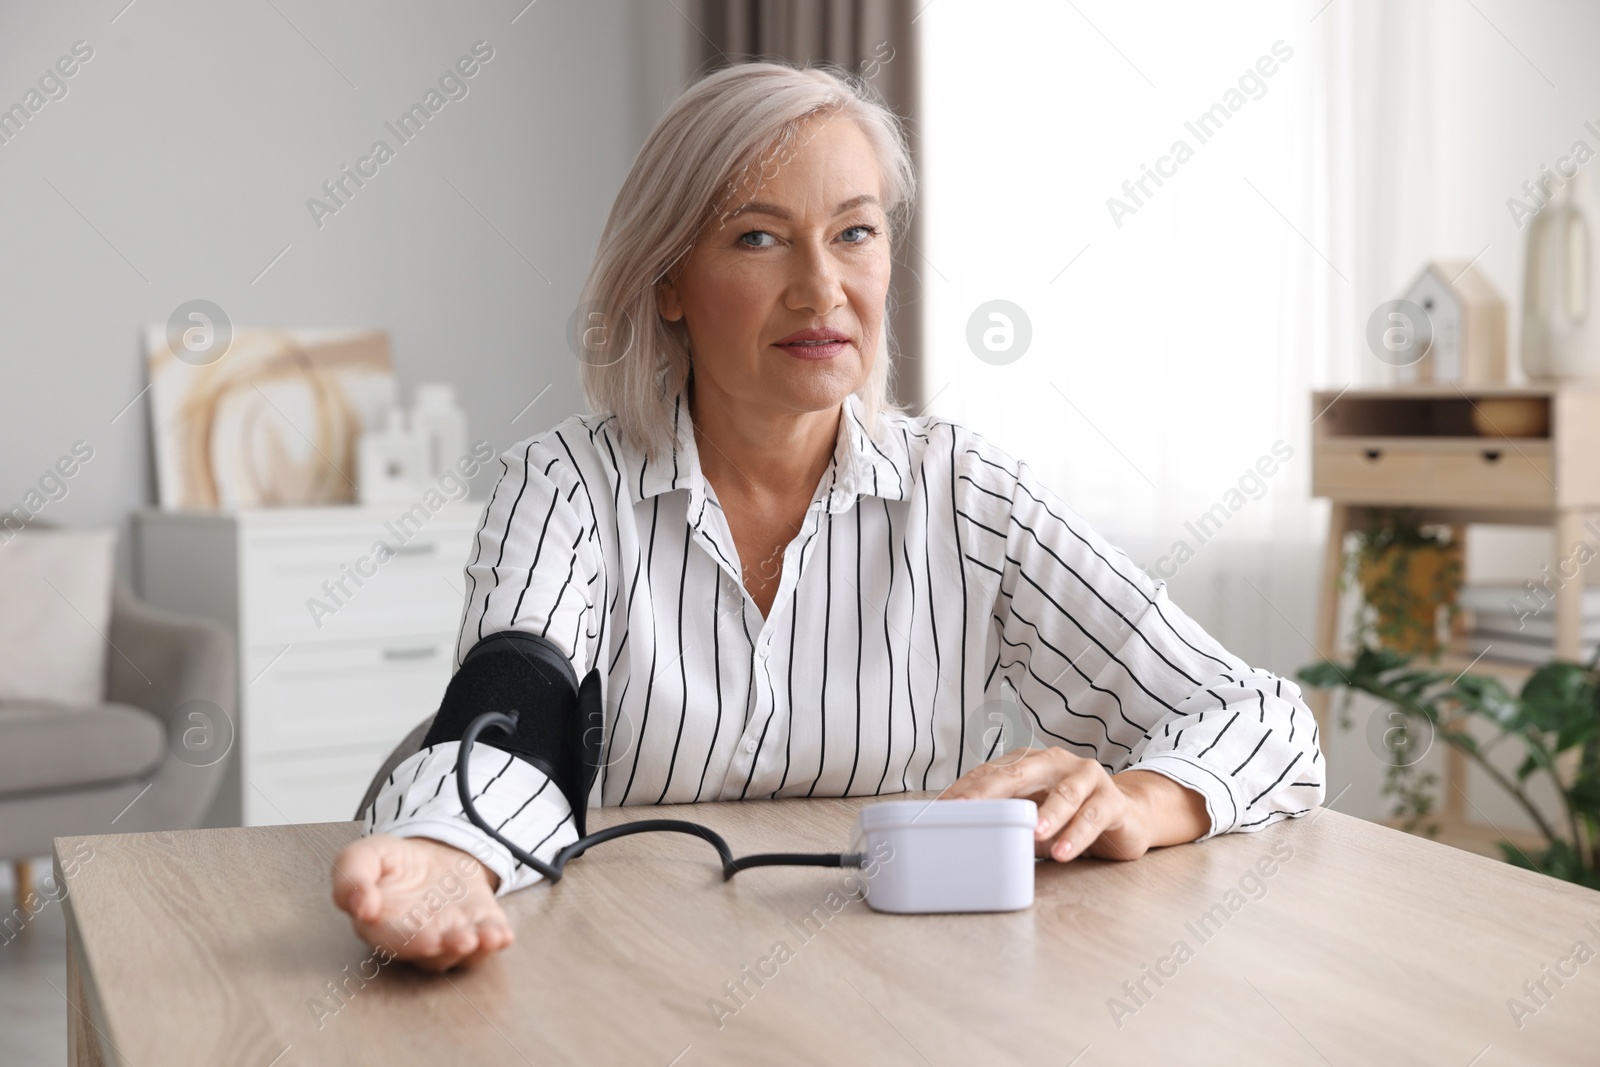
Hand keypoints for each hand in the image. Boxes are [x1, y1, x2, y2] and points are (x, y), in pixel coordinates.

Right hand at [331, 834, 513, 970]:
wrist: (431, 853)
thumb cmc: (391, 864)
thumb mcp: (363, 856)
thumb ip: (352, 878)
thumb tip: (360, 905)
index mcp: (382, 927)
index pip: (391, 940)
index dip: (406, 941)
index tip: (422, 938)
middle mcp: (418, 939)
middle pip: (430, 953)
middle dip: (445, 949)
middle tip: (458, 941)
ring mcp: (451, 934)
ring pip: (461, 952)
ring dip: (474, 948)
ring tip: (481, 938)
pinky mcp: (479, 923)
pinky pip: (488, 937)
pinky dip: (496, 938)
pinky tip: (502, 935)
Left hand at [945, 748, 1191, 862]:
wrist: (1127, 818)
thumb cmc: (1070, 817)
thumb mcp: (1033, 818)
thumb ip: (1006, 821)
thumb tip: (965, 837)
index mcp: (1030, 762)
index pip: (992, 772)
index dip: (967, 789)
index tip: (941, 807)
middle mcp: (1055, 763)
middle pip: (1019, 773)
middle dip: (990, 792)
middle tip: (966, 808)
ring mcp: (1086, 777)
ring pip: (1065, 793)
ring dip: (1048, 814)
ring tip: (1033, 833)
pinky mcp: (1112, 799)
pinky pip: (1092, 816)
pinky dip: (1076, 834)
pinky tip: (1062, 852)